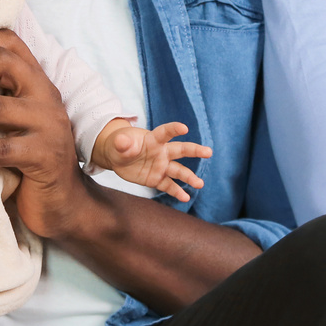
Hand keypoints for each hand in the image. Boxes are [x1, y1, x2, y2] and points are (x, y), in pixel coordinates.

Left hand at [93, 120, 210, 201]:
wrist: (116, 156)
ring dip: (189, 177)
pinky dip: (177, 192)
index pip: (165, 133)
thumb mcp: (118, 142)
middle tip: (209, 152)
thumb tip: (122, 142)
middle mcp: (161, 152)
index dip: (174, 129)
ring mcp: (161, 166)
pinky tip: (186, 197)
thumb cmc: (120, 144)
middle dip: (195, 151)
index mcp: (153, 139)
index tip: (184, 128)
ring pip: (178, 171)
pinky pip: (169, 186)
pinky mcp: (157, 179)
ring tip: (200, 184)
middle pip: (181, 150)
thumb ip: (123, 143)